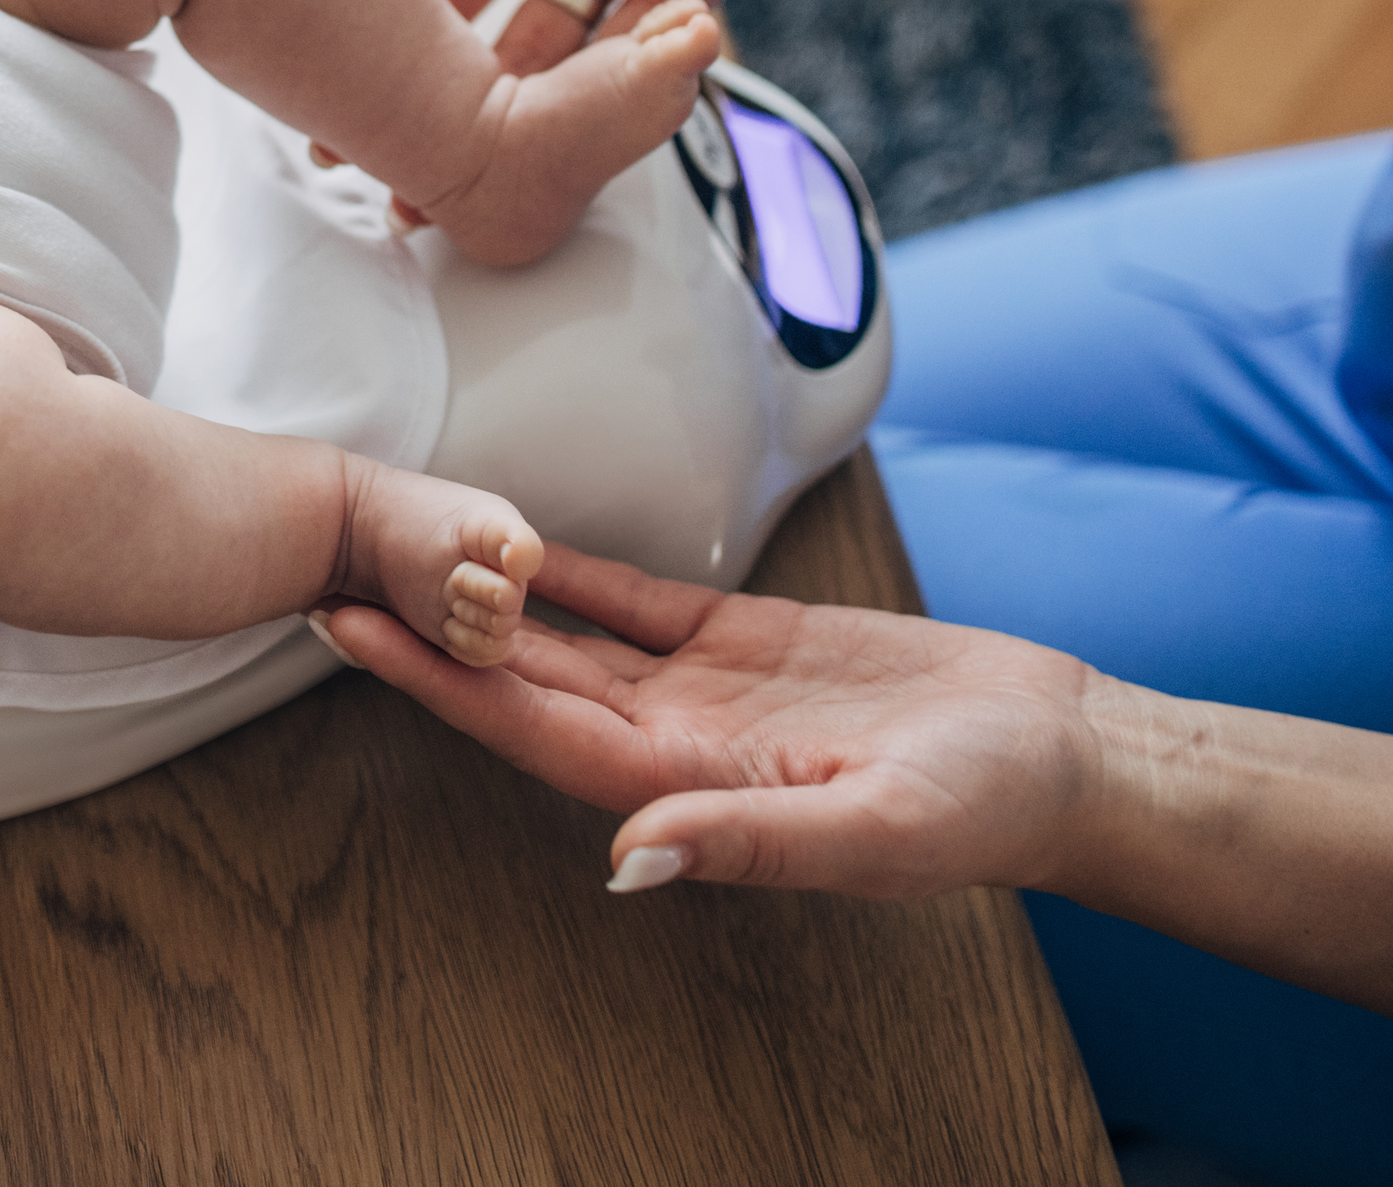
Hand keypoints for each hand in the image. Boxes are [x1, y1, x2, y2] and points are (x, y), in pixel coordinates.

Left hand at [317, 541, 1110, 901]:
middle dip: (426, 629)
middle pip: (522, 678)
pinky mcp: (745, 640)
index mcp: (688, 786)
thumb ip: (748, 840)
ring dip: (482, 594)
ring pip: (565, 636)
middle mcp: (675, 741)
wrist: (1064, 759)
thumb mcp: (872, 828)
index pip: (532, 728)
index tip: (351, 631)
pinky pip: (636, 598)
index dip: (439, 681)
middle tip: (329, 564)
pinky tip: (512, 533)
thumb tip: (627, 860)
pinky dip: (572, 567)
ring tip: (395, 541)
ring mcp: (704, 690)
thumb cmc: (985, 808)